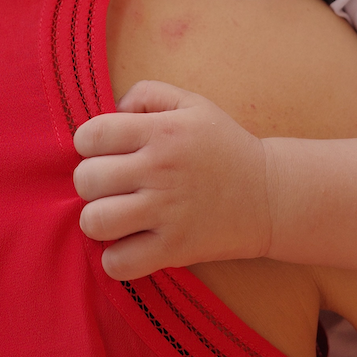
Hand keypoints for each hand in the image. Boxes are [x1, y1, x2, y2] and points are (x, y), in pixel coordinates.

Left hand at [72, 79, 271, 279]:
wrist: (270, 195)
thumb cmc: (223, 146)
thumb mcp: (191, 104)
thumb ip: (147, 94)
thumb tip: (112, 109)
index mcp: (162, 132)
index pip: (93, 134)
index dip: (86, 142)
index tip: (100, 150)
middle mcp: (160, 171)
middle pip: (88, 179)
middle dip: (89, 181)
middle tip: (107, 184)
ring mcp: (167, 213)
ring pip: (96, 221)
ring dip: (96, 219)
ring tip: (112, 214)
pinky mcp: (175, 250)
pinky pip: (120, 263)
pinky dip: (115, 258)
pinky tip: (127, 244)